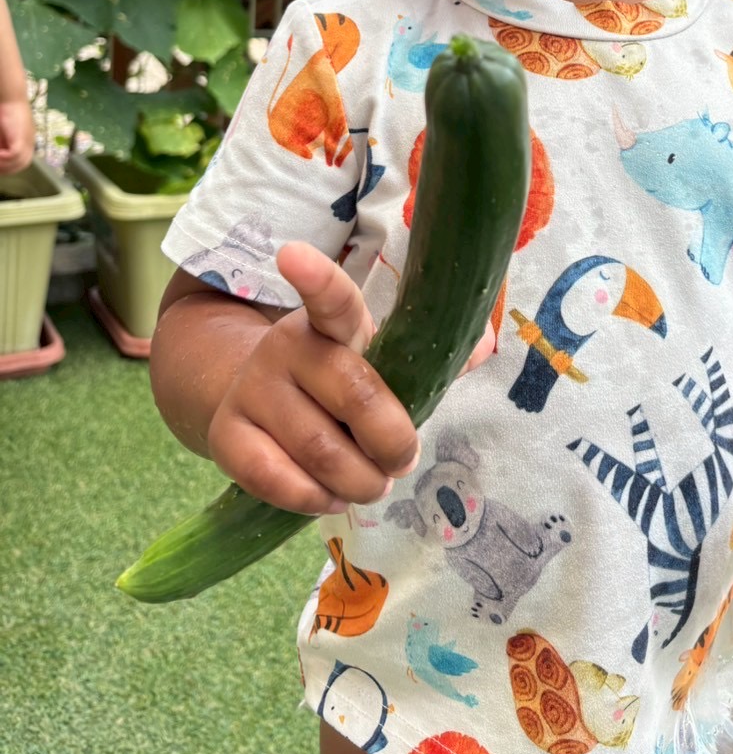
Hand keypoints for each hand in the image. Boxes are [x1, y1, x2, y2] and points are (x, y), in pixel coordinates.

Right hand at [0, 97, 34, 173]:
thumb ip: (3, 143)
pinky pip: (14, 156)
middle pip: (21, 165)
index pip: (21, 162)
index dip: (8, 167)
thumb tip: (2, 153)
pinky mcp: (22, 138)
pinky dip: (3, 158)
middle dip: (6, 168)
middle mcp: (30, 143)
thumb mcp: (4, 133)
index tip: (0, 167)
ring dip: (3, 164)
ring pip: (18, 163)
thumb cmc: (5, 111)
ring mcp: (28, 141)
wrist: (10, 97)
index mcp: (26, 142)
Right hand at [205, 241, 494, 517]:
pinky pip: (276, 479)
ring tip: (373, 484)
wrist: (253, 399)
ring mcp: (253, 390)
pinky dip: (313, 498)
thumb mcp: (380, 359)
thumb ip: (428, 354)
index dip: (315, 278)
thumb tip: (485, 344)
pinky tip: (327, 496)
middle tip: (403, 460)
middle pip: (353, 395)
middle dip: (392, 440)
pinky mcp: (227, 436)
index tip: (293, 255)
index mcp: (333, 324)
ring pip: (320, 448)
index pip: (329, 298)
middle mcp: (286, 346)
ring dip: (359, 480)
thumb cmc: (338, 381)